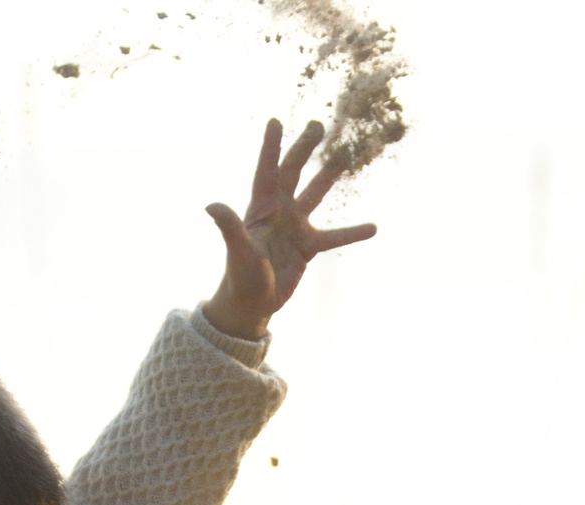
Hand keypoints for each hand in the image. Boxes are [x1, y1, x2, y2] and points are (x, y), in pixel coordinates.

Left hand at [199, 118, 378, 340]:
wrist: (253, 302)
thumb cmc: (240, 276)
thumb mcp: (238, 251)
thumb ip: (230, 227)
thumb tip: (212, 206)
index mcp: (260, 206)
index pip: (266, 170)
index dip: (270, 146)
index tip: (275, 121)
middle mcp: (279, 210)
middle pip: (293, 172)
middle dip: (305, 148)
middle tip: (318, 125)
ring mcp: (295, 226)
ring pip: (315, 194)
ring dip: (329, 176)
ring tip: (346, 158)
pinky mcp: (308, 245)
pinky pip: (335, 235)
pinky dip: (352, 232)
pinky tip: (373, 227)